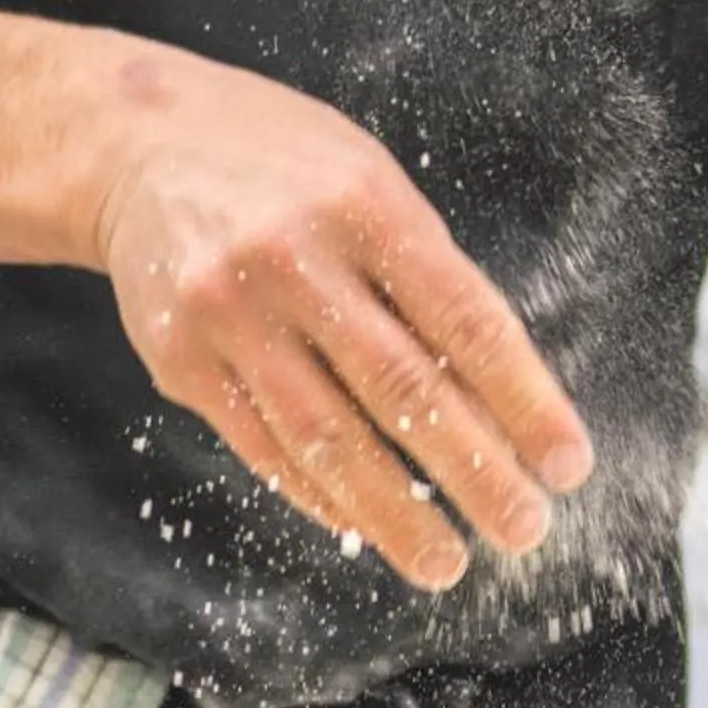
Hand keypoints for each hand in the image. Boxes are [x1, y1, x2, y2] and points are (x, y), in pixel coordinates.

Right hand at [90, 50, 591, 589]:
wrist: (139, 145)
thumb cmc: (284, 168)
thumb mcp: (370, 187)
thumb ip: (424, 281)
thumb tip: (493, 405)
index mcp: (366, 206)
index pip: (466, 322)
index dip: (525, 402)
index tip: (568, 466)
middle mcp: (294, 259)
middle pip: (401, 390)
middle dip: (473, 473)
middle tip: (523, 531)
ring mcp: (230, 314)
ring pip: (326, 438)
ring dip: (394, 513)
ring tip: (443, 562)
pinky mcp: (182, 360)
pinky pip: (263, 448)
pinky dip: (319, 494)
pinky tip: (363, 524)